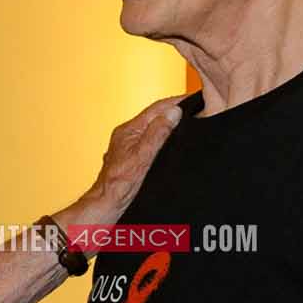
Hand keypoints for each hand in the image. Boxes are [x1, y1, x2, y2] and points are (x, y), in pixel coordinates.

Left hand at [61, 96, 185, 228]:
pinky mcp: (131, 159)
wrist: (107, 204)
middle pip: (154, 117)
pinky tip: (170, 145)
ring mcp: (128, 147)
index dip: (175, 102)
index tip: (192, 97)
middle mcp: (127, 135)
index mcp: (129, 130)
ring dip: (168, 125)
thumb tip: (173, 112)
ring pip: (152, 129)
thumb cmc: (120, 184)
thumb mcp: (143, 155)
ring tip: (187, 123)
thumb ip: (158, 133)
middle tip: (194, 108)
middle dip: (173, 111)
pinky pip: (150, 142)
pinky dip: (162, 139)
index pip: (156, 108)